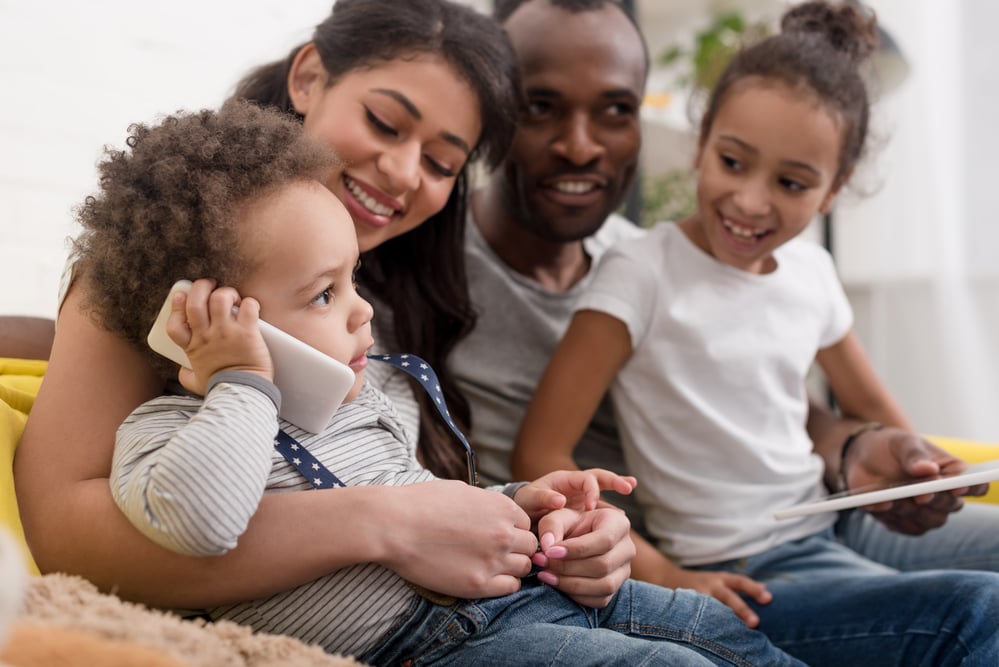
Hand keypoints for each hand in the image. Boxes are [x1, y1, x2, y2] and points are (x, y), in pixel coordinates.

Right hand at [169, 279, 272, 394]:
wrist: (241, 394)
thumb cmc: (220, 389)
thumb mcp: (195, 383)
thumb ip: (186, 375)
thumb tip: (182, 371)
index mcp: (192, 347)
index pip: (175, 322)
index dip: (176, 306)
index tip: (180, 297)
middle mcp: (206, 336)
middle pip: (195, 302)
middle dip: (200, 287)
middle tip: (209, 285)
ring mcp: (226, 332)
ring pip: (220, 298)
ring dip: (226, 293)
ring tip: (232, 297)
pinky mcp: (247, 332)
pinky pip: (247, 306)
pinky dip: (249, 303)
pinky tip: (250, 307)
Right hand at [378, 480, 537, 598]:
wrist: (394, 525)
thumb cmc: (422, 503)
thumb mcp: (463, 491)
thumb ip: (487, 505)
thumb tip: (495, 513)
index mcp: (502, 508)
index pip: (526, 523)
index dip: (513, 529)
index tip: (498, 534)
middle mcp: (504, 534)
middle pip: (530, 546)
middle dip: (516, 547)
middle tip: (495, 551)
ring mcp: (493, 560)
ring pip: (524, 568)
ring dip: (512, 566)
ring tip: (490, 564)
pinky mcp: (478, 584)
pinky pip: (510, 588)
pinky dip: (504, 584)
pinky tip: (486, 577)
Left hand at [513, 468, 636, 520]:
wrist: (524, 515)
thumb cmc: (525, 505)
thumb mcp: (529, 500)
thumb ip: (542, 498)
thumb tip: (559, 500)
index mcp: (566, 480)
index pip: (586, 478)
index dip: (591, 490)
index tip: (591, 506)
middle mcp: (578, 487)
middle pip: (601, 477)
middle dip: (615, 480)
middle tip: (629, 486)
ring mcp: (584, 499)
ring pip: (605, 492)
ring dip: (618, 488)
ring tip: (631, 486)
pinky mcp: (586, 513)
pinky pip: (602, 511)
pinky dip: (612, 514)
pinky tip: (621, 519)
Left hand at [532, 505, 634, 607]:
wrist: (577, 540)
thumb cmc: (569, 525)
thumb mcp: (559, 517)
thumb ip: (552, 526)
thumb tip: (548, 546)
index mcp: (618, 523)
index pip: (604, 540)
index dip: (576, 549)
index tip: (550, 552)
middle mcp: (627, 548)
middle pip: (603, 565)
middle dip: (569, 567)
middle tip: (542, 563)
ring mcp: (624, 571)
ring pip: (604, 586)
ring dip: (570, 584)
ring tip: (545, 575)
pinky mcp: (616, 589)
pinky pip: (600, 600)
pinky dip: (576, 596)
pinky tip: (557, 584)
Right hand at [664, 567, 770, 627]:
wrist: (666, 577)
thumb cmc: (701, 582)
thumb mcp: (720, 579)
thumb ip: (739, 586)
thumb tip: (766, 590)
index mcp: (720, 579)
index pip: (740, 581)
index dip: (754, 589)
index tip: (769, 598)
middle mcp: (710, 586)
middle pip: (728, 597)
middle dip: (741, 609)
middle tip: (755, 623)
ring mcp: (697, 596)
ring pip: (712, 608)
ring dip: (723, 620)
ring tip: (734, 633)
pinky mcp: (686, 606)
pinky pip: (698, 617)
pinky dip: (706, 625)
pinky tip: (713, 638)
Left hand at [844, 427, 986, 533]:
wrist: (866, 457)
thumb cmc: (894, 447)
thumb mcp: (903, 443)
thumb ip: (915, 455)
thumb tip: (928, 470)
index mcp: (955, 473)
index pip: (975, 485)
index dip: (970, 488)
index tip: (956, 487)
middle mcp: (946, 497)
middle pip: (950, 506)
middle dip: (935, 500)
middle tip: (920, 495)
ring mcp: (927, 513)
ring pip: (928, 520)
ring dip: (909, 510)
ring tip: (889, 498)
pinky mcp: (905, 522)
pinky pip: (902, 526)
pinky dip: (889, 516)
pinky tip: (875, 504)